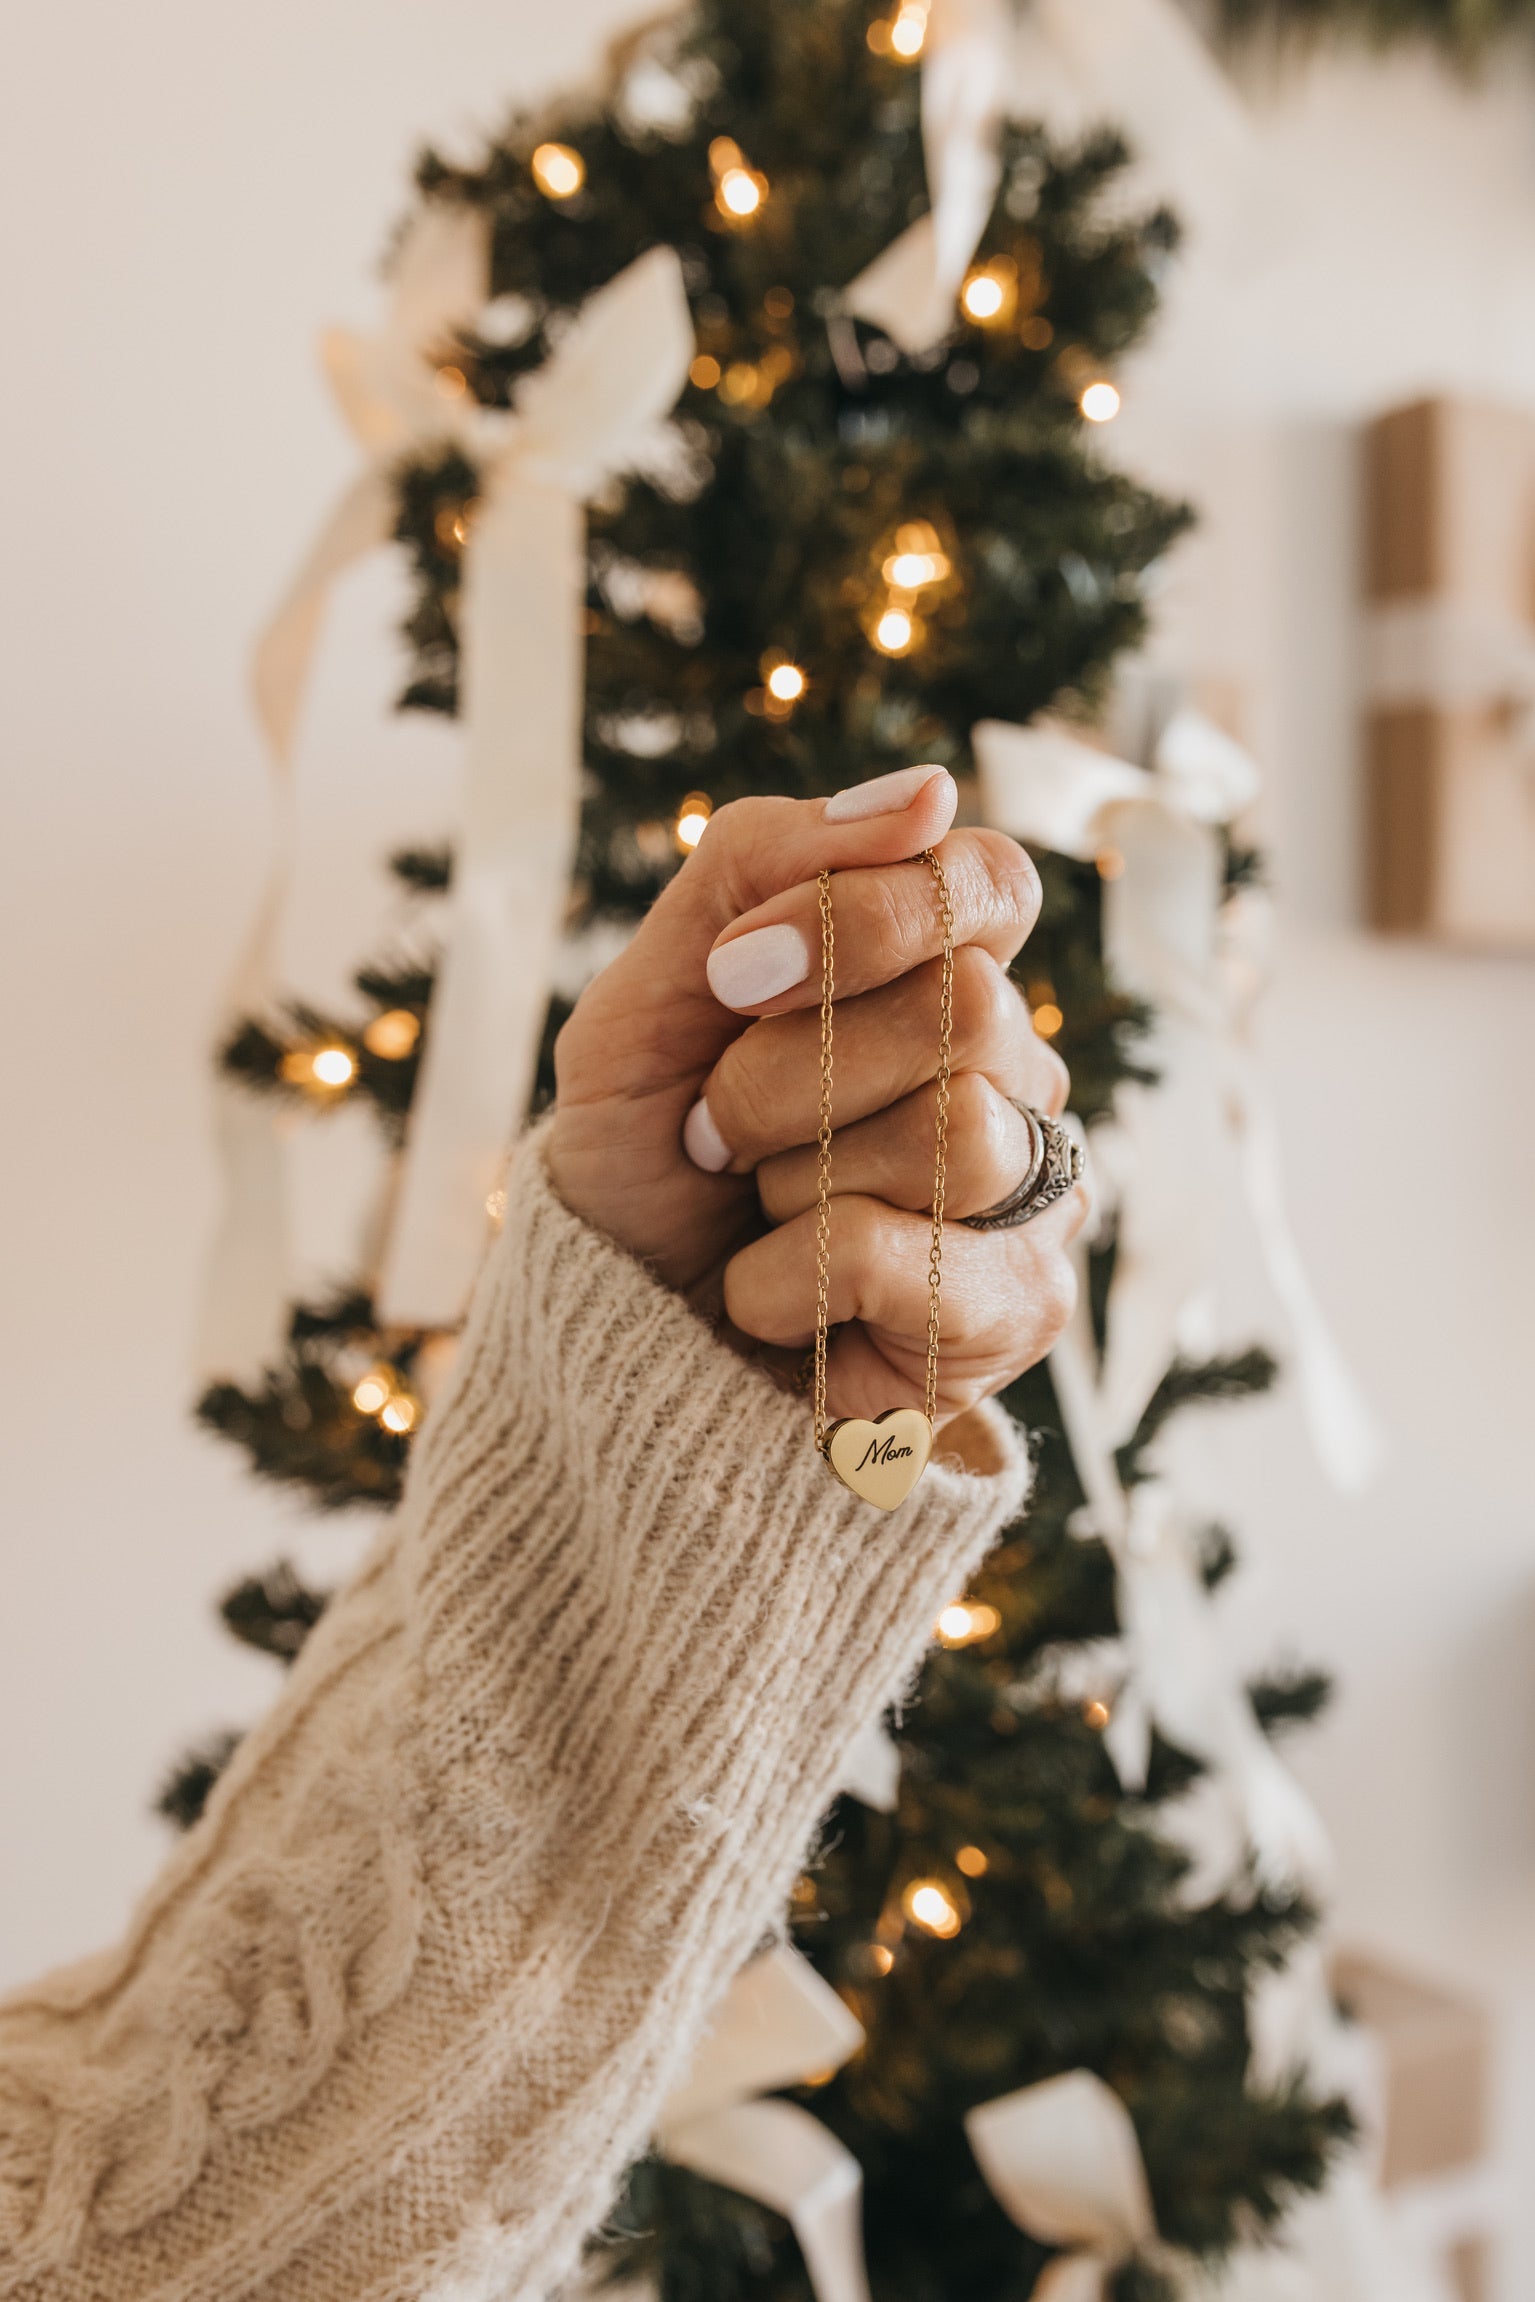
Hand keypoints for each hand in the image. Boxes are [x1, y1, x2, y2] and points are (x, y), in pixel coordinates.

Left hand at [549, 767, 1086, 1427]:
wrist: (612, 1321)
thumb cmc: (648, 1149)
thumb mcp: (652, 989)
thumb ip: (763, 862)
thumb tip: (928, 792)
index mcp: (938, 972)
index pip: (989, 882)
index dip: (866, 916)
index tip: (734, 977)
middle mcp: (1010, 1072)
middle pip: (965, 1007)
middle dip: (789, 1071)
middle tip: (721, 1130)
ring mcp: (1028, 1191)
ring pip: (956, 1130)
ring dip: (790, 1178)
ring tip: (754, 1211)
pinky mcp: (1017, 1310)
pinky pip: (902, 1253)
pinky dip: (786, 1276)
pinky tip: (769, 1297)